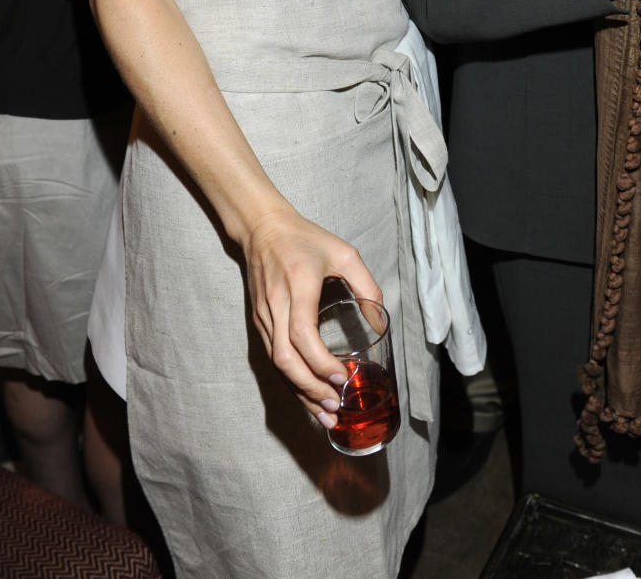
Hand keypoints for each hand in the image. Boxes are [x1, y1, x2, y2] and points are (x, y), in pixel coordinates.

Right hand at [243, 205, 382, 423]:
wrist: (262, 228)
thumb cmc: (306, 239)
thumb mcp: (344, 253)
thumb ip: (367, 285)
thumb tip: (381, 323)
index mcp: (298, 285)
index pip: (302, 334)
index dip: (320, 362)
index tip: (342, 376)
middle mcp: (276, 305)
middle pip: (285, 358)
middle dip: (309, 388)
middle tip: (334, 406)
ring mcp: (264, 315)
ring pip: (277, 364)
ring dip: (299, 391)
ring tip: (324, 412)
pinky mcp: (259, 321)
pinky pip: (273, 357)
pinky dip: (290, 380)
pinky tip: (307, 393)